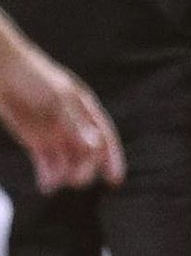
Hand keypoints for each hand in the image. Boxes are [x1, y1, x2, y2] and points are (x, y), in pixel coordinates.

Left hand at [0, 38, 124, 191]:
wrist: (1, 69)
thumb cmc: (32, 76)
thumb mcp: (57, 98)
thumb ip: (75, 124)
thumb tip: (95, 147)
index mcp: (85, 109)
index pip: (105, 137)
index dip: (112, 158)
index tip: (114, 179)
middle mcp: (73, 124)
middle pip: (86, 153)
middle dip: (85, 169)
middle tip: (78, 182)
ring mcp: (54, 133)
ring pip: (66, 160)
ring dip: (65, 174)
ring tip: (57, 184)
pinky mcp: (35, 140)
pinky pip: (46, 162)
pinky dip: (47, 174)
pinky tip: (46, 185)